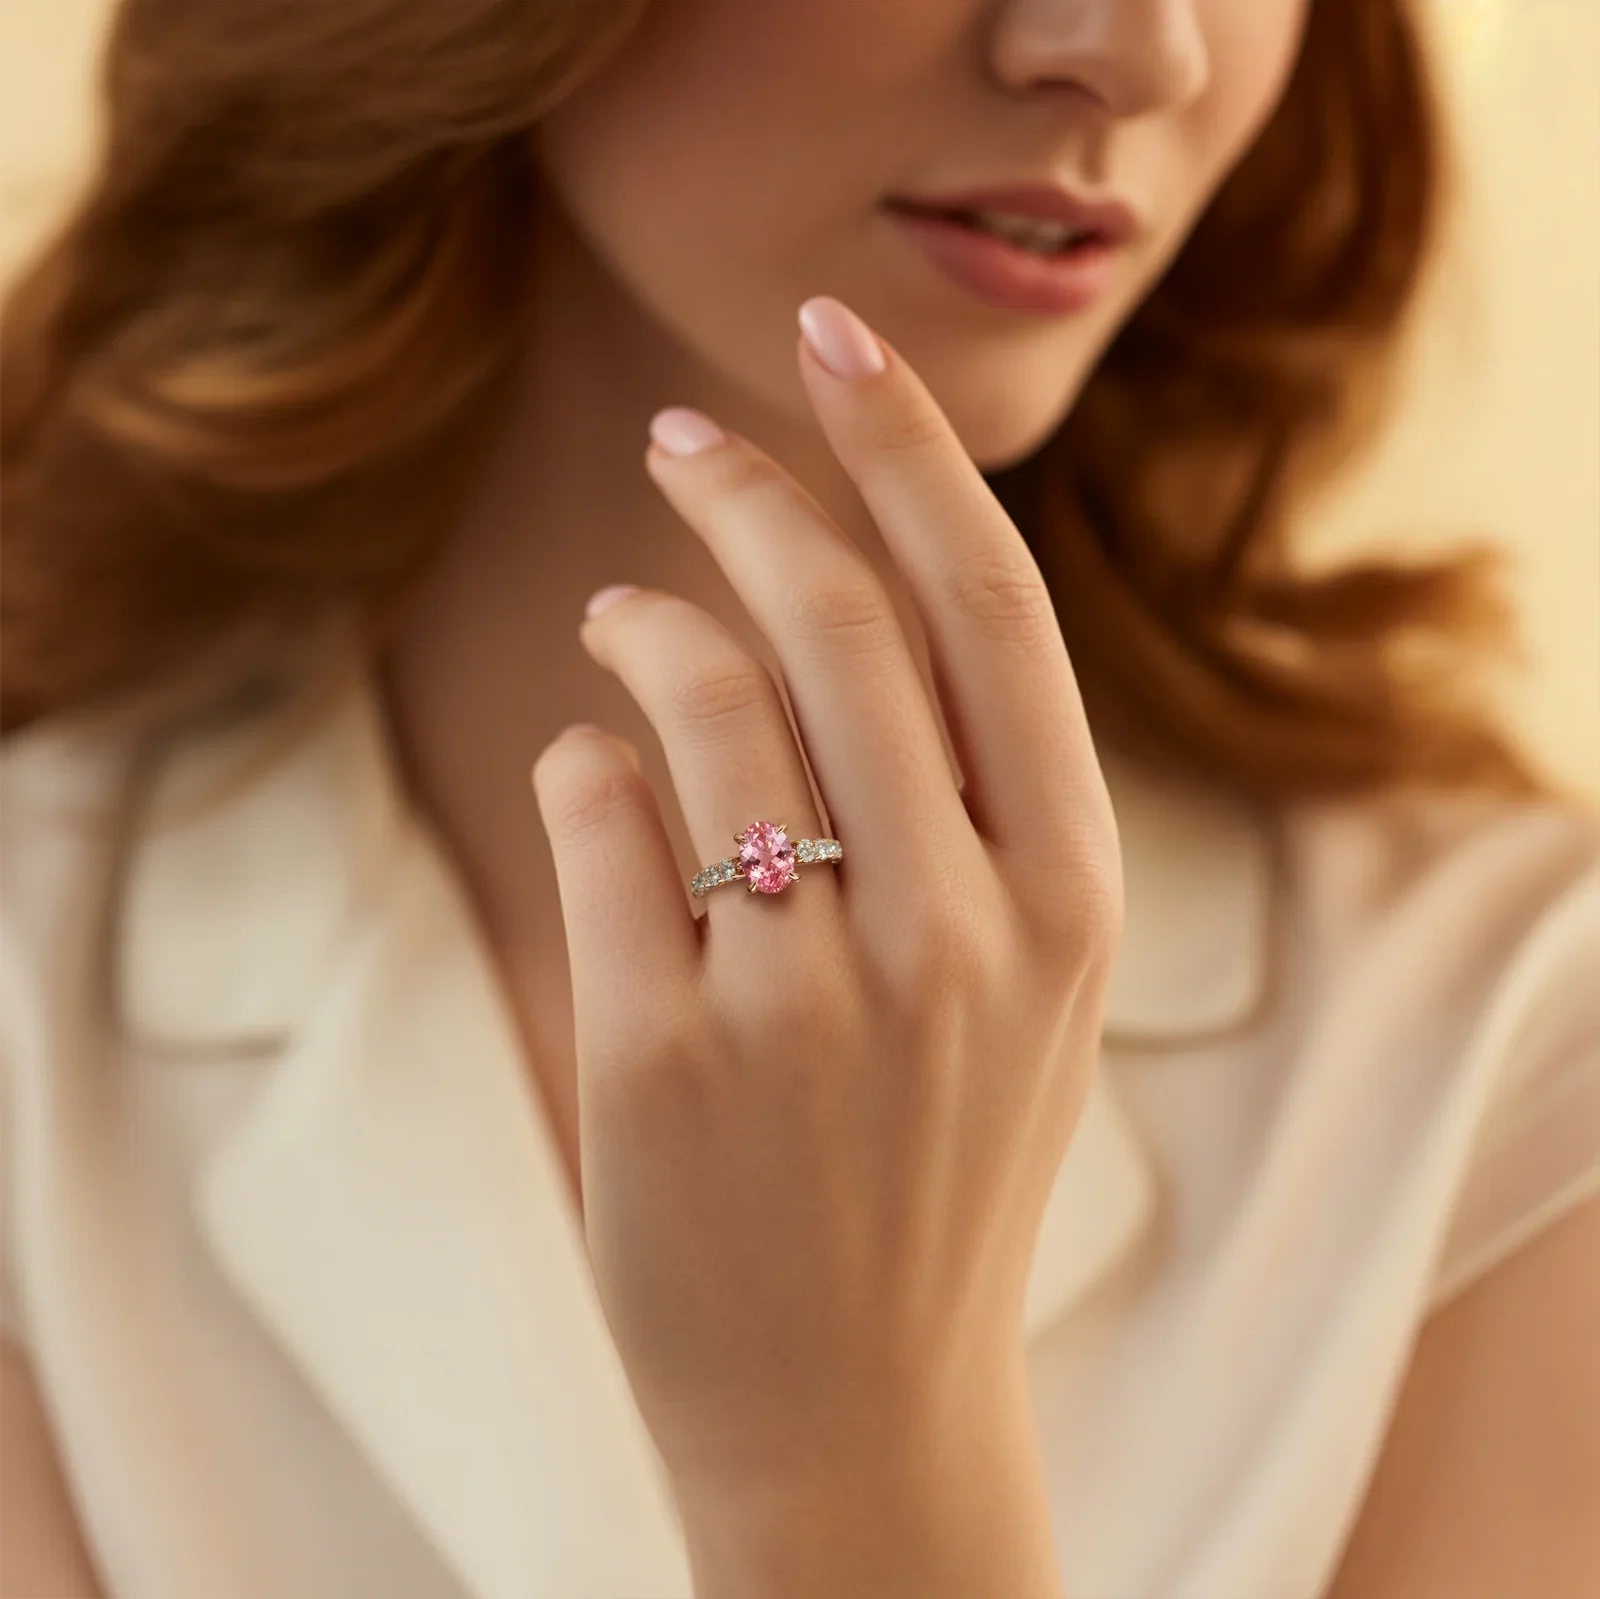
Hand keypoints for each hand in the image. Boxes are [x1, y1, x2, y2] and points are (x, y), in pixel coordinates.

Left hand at [530, 295, 1120, 1575]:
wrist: (861, 1411)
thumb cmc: (932, 1167)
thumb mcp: (1020, 983)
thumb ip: (978, 804)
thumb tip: (835, 591)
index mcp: (1066, 893)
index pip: (990, 604)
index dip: (906, 447)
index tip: (833, 337)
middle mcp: (959, 927)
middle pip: (841, 616)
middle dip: (750, 490)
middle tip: (688, 440)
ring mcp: (810, 996)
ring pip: (702, 698)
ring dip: (645, 616)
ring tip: (616, 608)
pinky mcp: (664, 1056)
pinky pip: (597, 816)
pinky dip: (578, 760)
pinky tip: (588, 774)